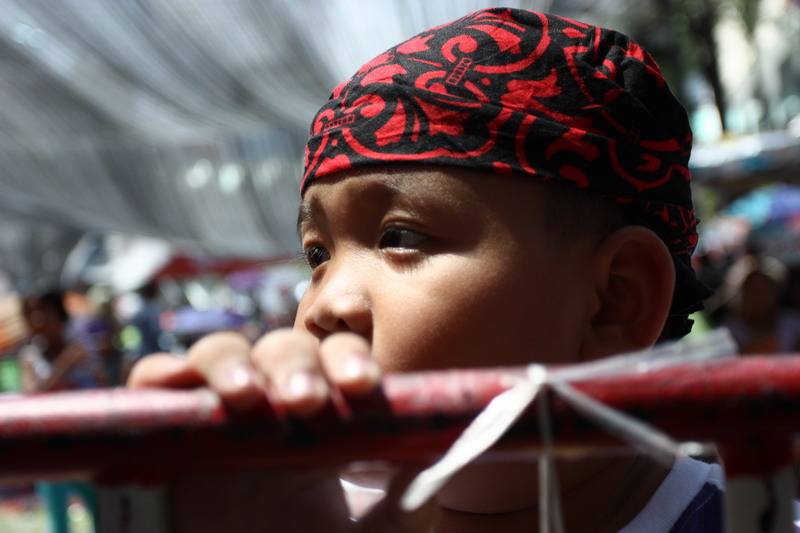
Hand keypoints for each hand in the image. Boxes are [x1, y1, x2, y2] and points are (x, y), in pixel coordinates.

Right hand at [127, 329, 437, 531]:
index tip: (362, 389)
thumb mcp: (392, 521)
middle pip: (282, 346)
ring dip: (234, 363)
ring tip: (250, 399)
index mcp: (327, 411)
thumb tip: (471, 428)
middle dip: (297, 365)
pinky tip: (172, 388)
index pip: (337, 358)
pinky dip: (159, 376)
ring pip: (223, 351)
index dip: (348, 360)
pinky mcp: (169, 429)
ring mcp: (220, 410)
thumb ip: (421, 476)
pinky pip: (155, 382)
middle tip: (307, 404)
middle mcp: (274, 401)